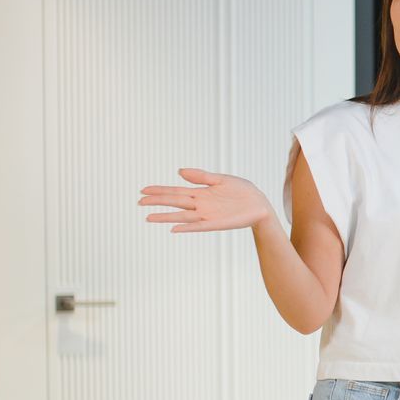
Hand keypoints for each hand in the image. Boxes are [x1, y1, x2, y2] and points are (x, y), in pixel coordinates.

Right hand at [139, 169, 273, 232]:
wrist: (260, 204)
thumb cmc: (243, 192)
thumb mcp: (221, 179)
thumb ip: (201, 176)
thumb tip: (179, 171)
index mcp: (201, 193)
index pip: (175, 191)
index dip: (160, 191)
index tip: (143, 190)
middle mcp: (201, 205)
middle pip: (174, 202)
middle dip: (157, 202)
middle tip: (139, 201)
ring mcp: (207, 215)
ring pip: (182, 216)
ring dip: (166, 217)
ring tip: (149, 217)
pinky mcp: (217, 223)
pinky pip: (199, 227)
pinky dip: (186, 227)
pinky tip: (174, 228)